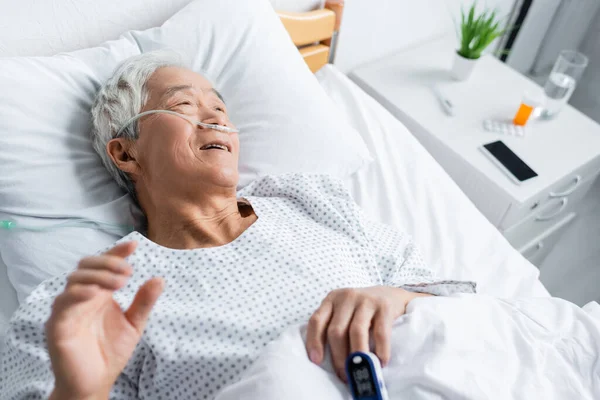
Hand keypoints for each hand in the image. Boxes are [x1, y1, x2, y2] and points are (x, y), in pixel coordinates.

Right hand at [46, 242, 163, 399]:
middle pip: (85, 266)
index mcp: (98, 294)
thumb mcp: (134, 324)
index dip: (117, 252)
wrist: (95, 383)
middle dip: (107, 263)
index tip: (134, 245)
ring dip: (98, 276)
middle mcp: (81, 297)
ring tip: (120, 283)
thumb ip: (144, 302)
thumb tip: (159, 279)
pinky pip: (62, 304)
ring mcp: (67, 310)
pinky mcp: (57, 325)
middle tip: (128, 272)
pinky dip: (78, 294)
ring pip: (74, 280)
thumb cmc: (110, 353)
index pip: (104, 265)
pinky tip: (97, 294)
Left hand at [306, 286, 430, 380]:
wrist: (391, 295)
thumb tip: (326, 363)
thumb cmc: (362, 310)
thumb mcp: (344, 312)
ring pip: (356, 332)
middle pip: (336, 330)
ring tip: (359, 372)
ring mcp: (366, 300)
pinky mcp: (384, 307)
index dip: (314, 341)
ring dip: (357, 356)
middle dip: (339, 357)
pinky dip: (380, 351)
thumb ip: (334, 327)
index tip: (316, 361)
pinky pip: (380, 333)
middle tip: (344, 375)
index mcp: (332, 299)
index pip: (317, 321)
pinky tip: (380, 362)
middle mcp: (346, 297)